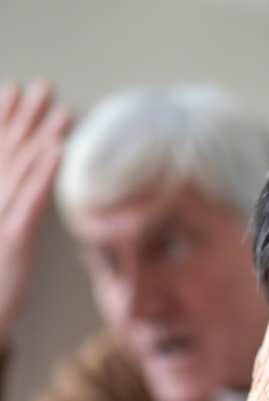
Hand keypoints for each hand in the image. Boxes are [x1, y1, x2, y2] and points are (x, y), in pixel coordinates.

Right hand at [0, 81, 71, 344]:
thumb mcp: (3, 245)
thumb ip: (12, 217)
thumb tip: (20, 202)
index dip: (4, 120)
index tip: (14, 89)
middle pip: (7, 151)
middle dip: (24, 117)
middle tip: (43, 85)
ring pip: (20, 168)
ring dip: (40, 136)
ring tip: (61, 108)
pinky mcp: (12, 238)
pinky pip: (30, 200)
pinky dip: (43, 172)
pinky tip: (58, 149)